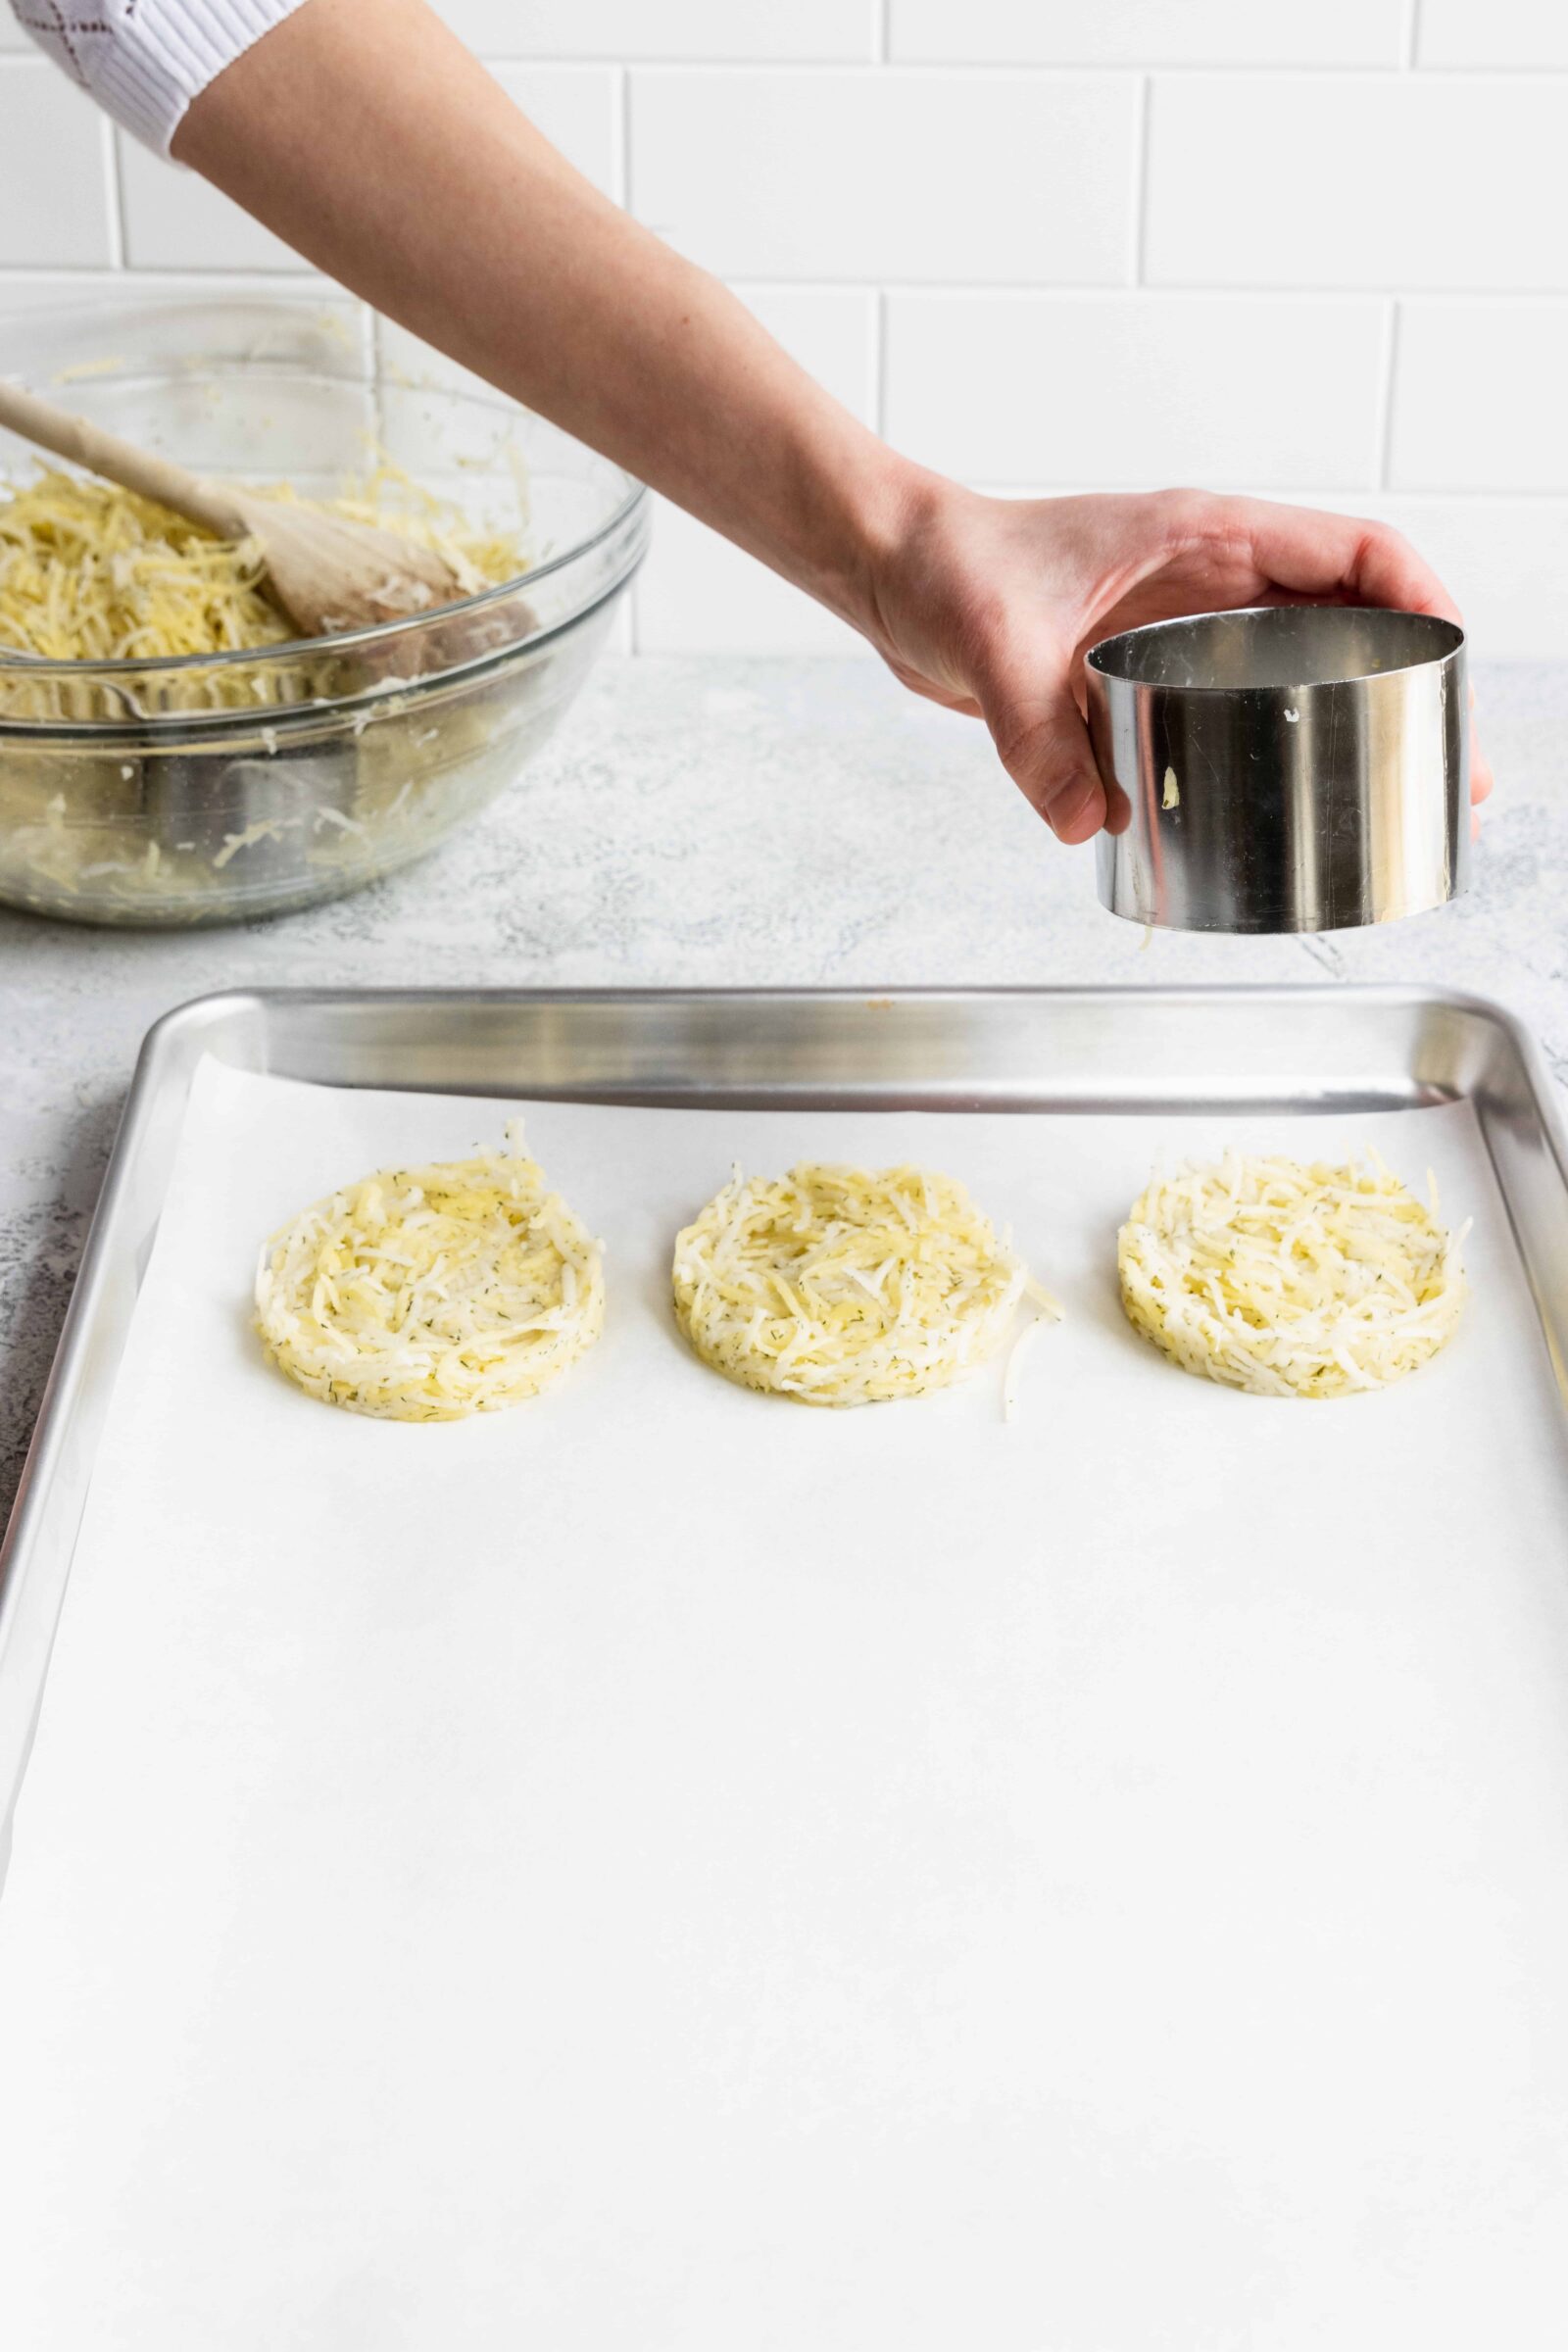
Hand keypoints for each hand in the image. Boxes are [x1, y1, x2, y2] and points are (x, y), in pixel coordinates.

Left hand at [858, 481, 1494, 843]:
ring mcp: (1184, 618)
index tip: (1455, 659)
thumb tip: (1083, 823)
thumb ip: (1035, 737)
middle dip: (1412, 678)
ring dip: (1357, 711)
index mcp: (1202, 534)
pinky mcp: (1151, 663)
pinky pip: (1242, 694)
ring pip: (1304, 656)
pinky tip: (1289, 794)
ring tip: (1400, 789)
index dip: (1419, 597)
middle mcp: (1209, 573)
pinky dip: (1281, 733)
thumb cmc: (948, 570)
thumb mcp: (995, 650)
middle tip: (1451, 764)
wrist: (894, 572)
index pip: (1352, 548)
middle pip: (1350, 613)